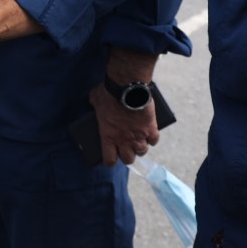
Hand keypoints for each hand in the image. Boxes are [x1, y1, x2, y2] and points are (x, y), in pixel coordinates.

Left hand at [92, 47, 161, 165]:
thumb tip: (92, 101)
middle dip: (128, 155)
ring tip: (139, 141)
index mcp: (108, 136)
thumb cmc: (108, 92)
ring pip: (142, 151)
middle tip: (127, 148)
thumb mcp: (95, 99)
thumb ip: (94, 105)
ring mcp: (139, 135)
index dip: (110, 160)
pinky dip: (153, 138)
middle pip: (128, 159)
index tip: (112, 157)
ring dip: (141, 147)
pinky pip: (154, 140)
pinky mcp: (151, 128)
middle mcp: (124, 140)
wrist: (127, 86)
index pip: (109, 160)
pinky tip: (150, 133)